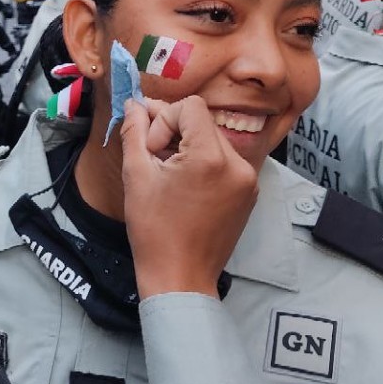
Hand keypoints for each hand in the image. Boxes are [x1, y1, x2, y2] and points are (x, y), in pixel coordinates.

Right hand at [120, 97, 258, 298]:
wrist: (180, 277)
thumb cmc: (154, 231)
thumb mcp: (136, 176)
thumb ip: (134, 133)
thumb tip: (133, 105)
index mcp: (211, 158)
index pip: (190, 107)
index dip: (164, 119)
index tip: (151, 148)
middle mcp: (238, 164)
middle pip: (203, 122)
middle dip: (174, 131)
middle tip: (151, 154)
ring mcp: (248, 180)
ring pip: (213, 140)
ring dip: (188, 146)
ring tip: (167, 171)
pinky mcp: (249, 193)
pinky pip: (225, 161)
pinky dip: (204, 163)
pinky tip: (184, 184)